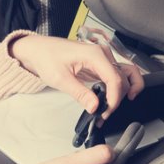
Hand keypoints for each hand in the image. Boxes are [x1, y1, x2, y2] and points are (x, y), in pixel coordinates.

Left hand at [9, 35, 145, 116]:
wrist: (39, 50)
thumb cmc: (46, 58)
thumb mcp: (60, 78)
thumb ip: (80, 93)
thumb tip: (95, 107)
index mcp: (94, 54)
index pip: (115, 79)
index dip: (114, 98)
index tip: (106, 112)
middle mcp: (103, 54)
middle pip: (122, 78)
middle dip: (117, 98)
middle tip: (104, 114)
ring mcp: (103, 58)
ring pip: (125, 74)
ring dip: (125, 91)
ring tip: (114, 107)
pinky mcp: (100, 63)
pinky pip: (116, 75)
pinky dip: (119, 87)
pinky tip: (114, 99)